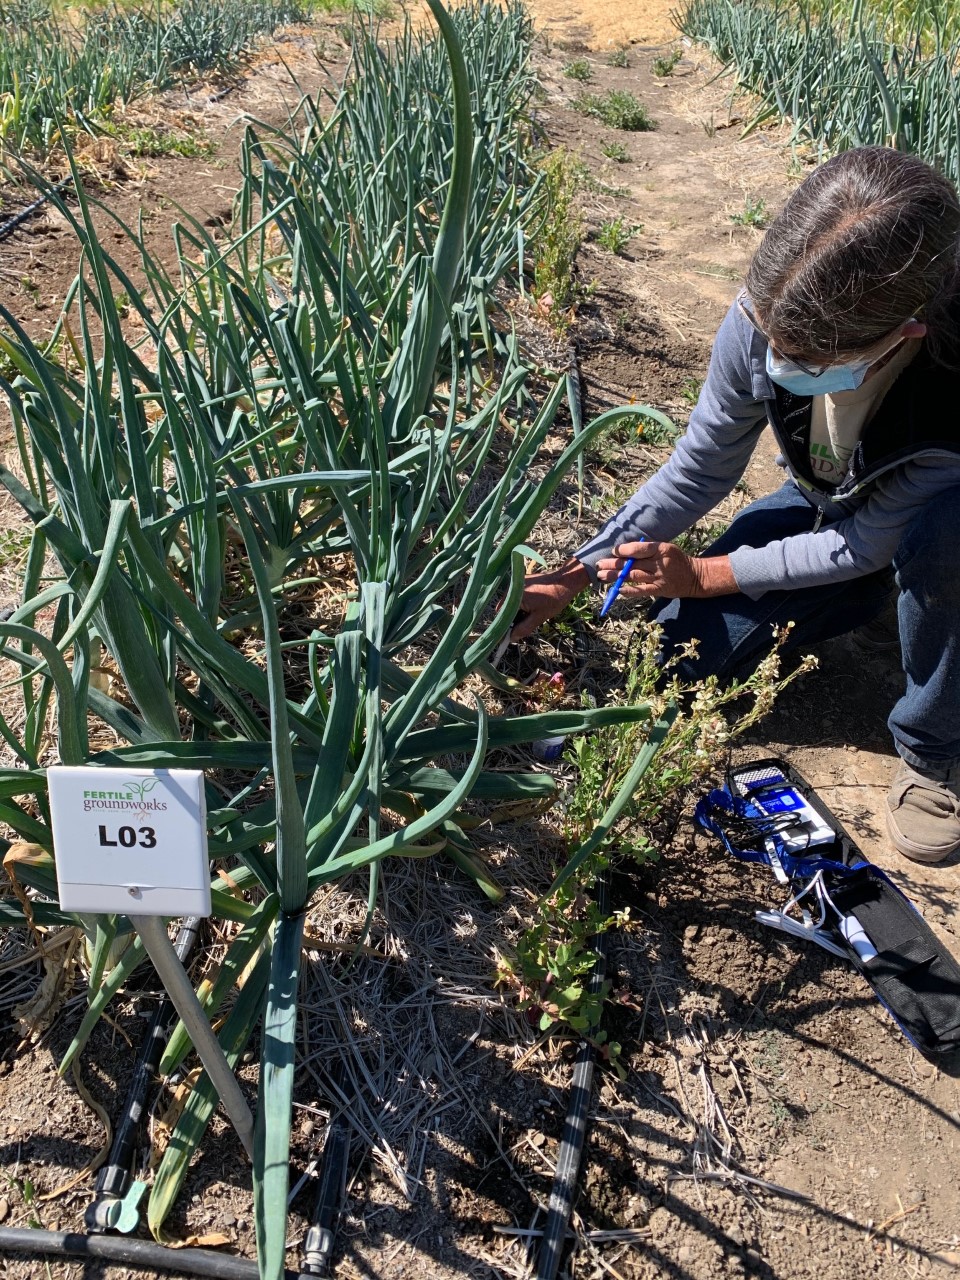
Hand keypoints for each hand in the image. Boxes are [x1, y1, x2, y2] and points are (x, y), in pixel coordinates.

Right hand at [510, 559, 590, 639]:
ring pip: (512, 602)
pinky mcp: (523, 581)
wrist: (566, 581)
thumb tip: (511, 638)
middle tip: (524, 625)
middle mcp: (512, 588)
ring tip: (531, 614)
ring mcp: (517, 583)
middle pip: (505, 608)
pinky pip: (517, 595)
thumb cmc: (554, 599)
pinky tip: (533, 606)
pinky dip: (522, 602)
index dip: (505, 625)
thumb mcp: (539, 617)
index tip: (511, 634)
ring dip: (518, 610)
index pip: (500, 614)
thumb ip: (523, 628)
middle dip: (513, 618)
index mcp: (514, 596)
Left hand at [597, 541, 736, 598]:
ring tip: (601, 576)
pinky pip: (641, 590)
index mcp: (661, 549)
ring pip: (633, 576)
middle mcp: (659, 563)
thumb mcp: (666, 548)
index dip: (624, 550)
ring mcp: (659, 578)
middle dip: (613, 564)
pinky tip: (617, 590)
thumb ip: (648, 549)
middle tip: (598, 565)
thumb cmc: (677, 559)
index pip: (639, 548)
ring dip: (615, 576)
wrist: (694, 577)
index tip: (613, 551)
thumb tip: (624, 549)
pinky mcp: (659, 590)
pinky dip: (629, 590)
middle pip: (632, 563)